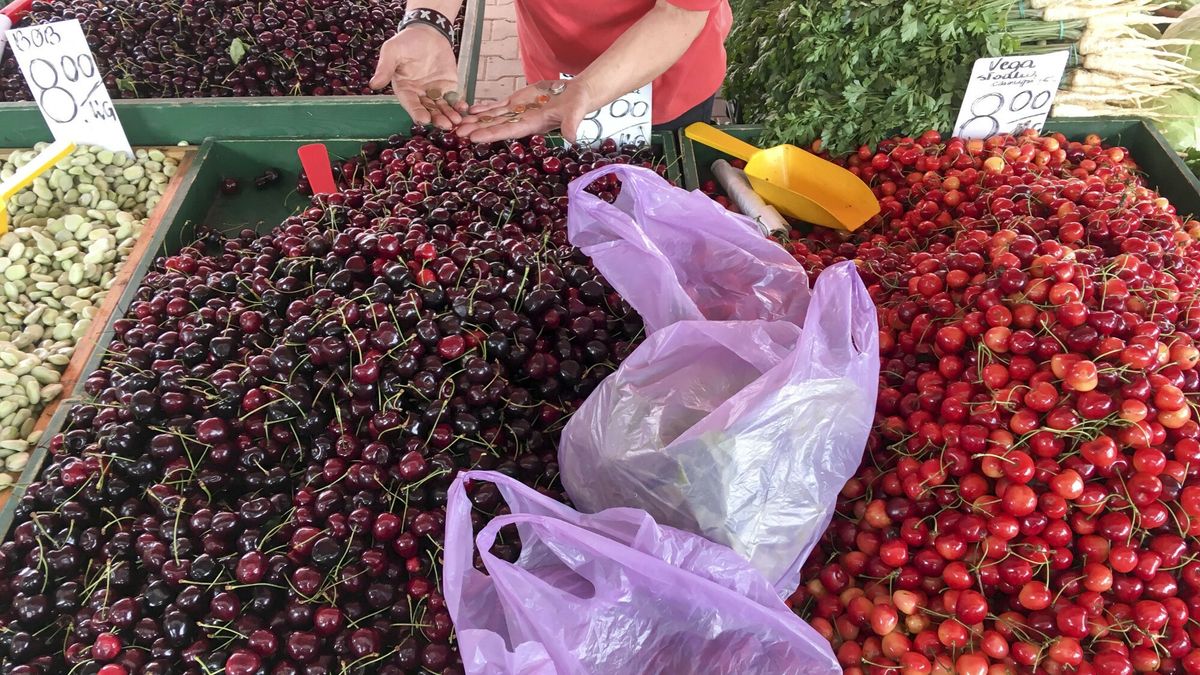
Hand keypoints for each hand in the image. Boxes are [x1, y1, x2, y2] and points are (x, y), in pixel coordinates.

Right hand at [370, 24, 465, 128]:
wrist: (427, 33)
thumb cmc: (406, 41)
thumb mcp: (392, 51)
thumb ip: (385, 68)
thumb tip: (373, 84)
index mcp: (405, 90)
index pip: (410, 104)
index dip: (417, 112)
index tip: (423, 120)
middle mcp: (419, 95)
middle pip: (428, 110)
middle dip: (436, 118)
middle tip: (445, 125)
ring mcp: (435, 93)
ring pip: (442, 108)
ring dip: (449, 115)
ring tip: (457, 121)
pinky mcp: (448, 88)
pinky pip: (453, 99)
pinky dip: (458, 105)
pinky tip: (464, 108)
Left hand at [455, 79, 595, 143]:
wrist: (576, 95)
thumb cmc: (577, 104)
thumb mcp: (575, 112)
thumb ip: (571, 124)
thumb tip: (573, 138)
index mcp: (532, 125)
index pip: (507, 131)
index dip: (489, 134)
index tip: (473, 138)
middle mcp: (521, 121)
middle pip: (494, 126)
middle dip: (475, 130)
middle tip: (455, 134)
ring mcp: (517, 111)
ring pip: (492, 117)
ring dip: (475, 121)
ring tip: (457, 124)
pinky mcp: (517, 101)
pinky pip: (497, 106)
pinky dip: (484, 108)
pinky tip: (470, 109)